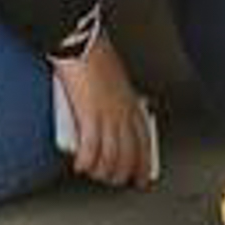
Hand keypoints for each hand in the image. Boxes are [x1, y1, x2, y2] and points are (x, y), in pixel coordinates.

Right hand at [49, 30, 156, 189]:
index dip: (144, 163)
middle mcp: (123, 112)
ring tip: (97, 175)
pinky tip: (82, 166)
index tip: (142, 177)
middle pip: (130, 152)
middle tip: (116, 182)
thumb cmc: (94, 54)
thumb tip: (111, 116)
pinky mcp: (90, 115)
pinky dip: (87, 162)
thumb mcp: (115, 78)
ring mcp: (108, 115)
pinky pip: (91, 148)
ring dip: (105, 171)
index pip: (143, 141)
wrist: (81, 42)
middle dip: (124, 172)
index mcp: (131, 102)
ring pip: (112, 155)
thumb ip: (116, 99)